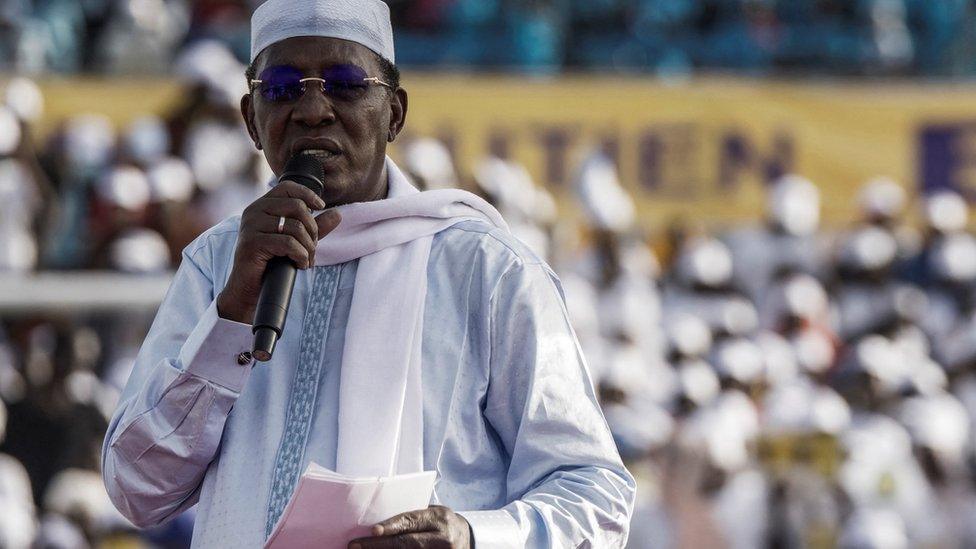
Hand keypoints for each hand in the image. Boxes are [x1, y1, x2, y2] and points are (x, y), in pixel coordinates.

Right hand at [216, 181, 341, 323]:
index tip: (321, 207)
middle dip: (313, 229)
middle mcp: (253, 212)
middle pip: (296, 206)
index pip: (287, 187)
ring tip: (307, 259)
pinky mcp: (252, 244)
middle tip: (313, 247)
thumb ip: (315, 227)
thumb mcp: (296, 241)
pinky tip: (300, 265)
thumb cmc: (271, 262)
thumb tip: (337, 214)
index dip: (307, 194)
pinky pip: (288, 243)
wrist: (248, 287)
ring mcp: (250, 227)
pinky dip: (301, 256)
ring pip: (295, 227)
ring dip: (308, 247)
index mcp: (261, 206)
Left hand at [348, 505, 472, 548]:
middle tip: (356, 546)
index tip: (372, 531)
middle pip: (407, 543)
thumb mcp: (432, 515)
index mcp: (440, 518)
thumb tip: (378, 523)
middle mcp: (443, 538)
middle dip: (379, 546)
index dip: (391, 527)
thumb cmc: (441, 524)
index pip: (412, 521)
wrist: (466, 538)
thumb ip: (413, 518)